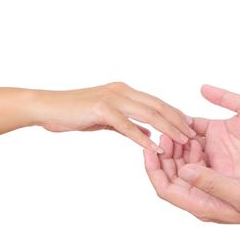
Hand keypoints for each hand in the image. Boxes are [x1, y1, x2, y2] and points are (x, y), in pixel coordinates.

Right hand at [33, 82, 195, 151]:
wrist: (45, 107)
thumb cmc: (73, 113)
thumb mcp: (106, 119)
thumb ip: (128, 124)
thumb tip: (148, 131)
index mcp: (124, 92)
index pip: (157, 102)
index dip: (175, 114)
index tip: (190, 127)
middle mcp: (122, 91)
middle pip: (158, 105)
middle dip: (178, 120)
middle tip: (194, 135)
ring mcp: (112, 98)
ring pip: (148, 113)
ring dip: (168, 128)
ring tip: (183, 142)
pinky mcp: (101, 109)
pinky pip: (127, 126)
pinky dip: (142, 137)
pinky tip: (155, 148)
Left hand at [144, 135, 239, 222]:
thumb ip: (211, 184)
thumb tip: (184, 172)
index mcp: (203, 204)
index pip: (166, 189)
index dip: (153, 170)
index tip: (148, 150)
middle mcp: (202, 194)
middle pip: (171, 174)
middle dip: (164, 154)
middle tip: (163, 135)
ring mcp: (210, 181)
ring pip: (182, 164)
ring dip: (176, 148)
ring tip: (176, 132)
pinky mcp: (219, 169)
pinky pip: (197, 157)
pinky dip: (191, 144)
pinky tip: (192, 133)